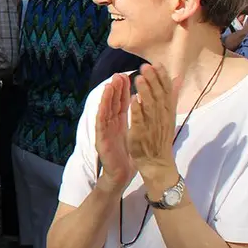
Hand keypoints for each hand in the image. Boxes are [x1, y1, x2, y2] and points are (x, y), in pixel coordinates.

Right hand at [95, 73, 136, 191]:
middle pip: (113, 103)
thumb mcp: (136, 131)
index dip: (124, 88)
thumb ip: (139, 116)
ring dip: (106, 97)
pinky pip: (101, 124)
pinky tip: (104, 105)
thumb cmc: (130, 153)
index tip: (128, 75)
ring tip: (110, 84)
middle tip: (118, 74)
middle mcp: (111, 123)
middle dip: (115, 88)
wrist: (122, 173)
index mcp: (120, 121)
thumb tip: (145, 102)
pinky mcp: (101, 139)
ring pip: (105, 110)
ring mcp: (104, 130)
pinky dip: (102, 113)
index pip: (122, 101)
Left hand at [126, 64, 180, 188]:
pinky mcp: (142, 135)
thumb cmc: (161, 138)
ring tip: (138, 78)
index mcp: (168, 112)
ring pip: (149, 107)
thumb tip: (178, 78)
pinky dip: (138, 111)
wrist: (158, 164)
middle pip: (159, 96)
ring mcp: (152, 126)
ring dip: (145, 92)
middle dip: (153, 81)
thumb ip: (172, 96)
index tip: (157, 64)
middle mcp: (162, 118)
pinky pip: (140, 122)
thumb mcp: (168, 115)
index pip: (167, 92)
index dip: (162, 78)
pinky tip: (133, 100)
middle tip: (146, 66)